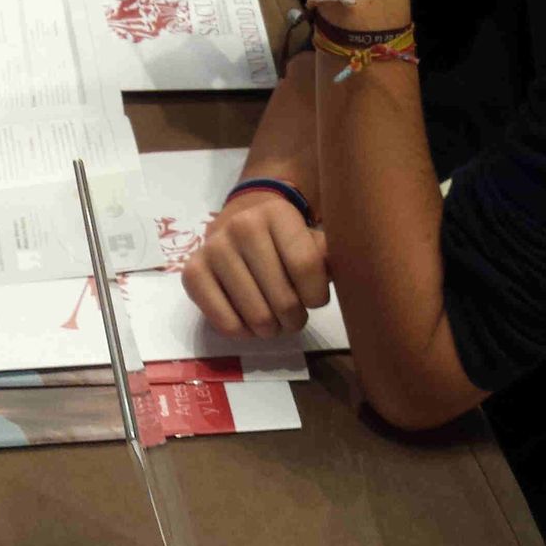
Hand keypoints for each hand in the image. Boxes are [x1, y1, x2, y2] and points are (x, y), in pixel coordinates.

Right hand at [181, 189, 330, 338]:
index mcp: (277, 213)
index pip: (307, 266)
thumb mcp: (310, 240)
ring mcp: (214, 248)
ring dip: (272, 329)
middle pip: (284, 299)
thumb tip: (354, 273)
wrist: (238, 227)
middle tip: (293, 315)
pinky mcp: (192, 273)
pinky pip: (227, 324)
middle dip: (295, 319)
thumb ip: (329, 258)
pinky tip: (248, 318)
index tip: (315, 298)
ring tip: (274, 318)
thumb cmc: (284, 242)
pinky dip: (244, 332)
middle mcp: (242, 225)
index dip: (318, 296)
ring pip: (258, 317)